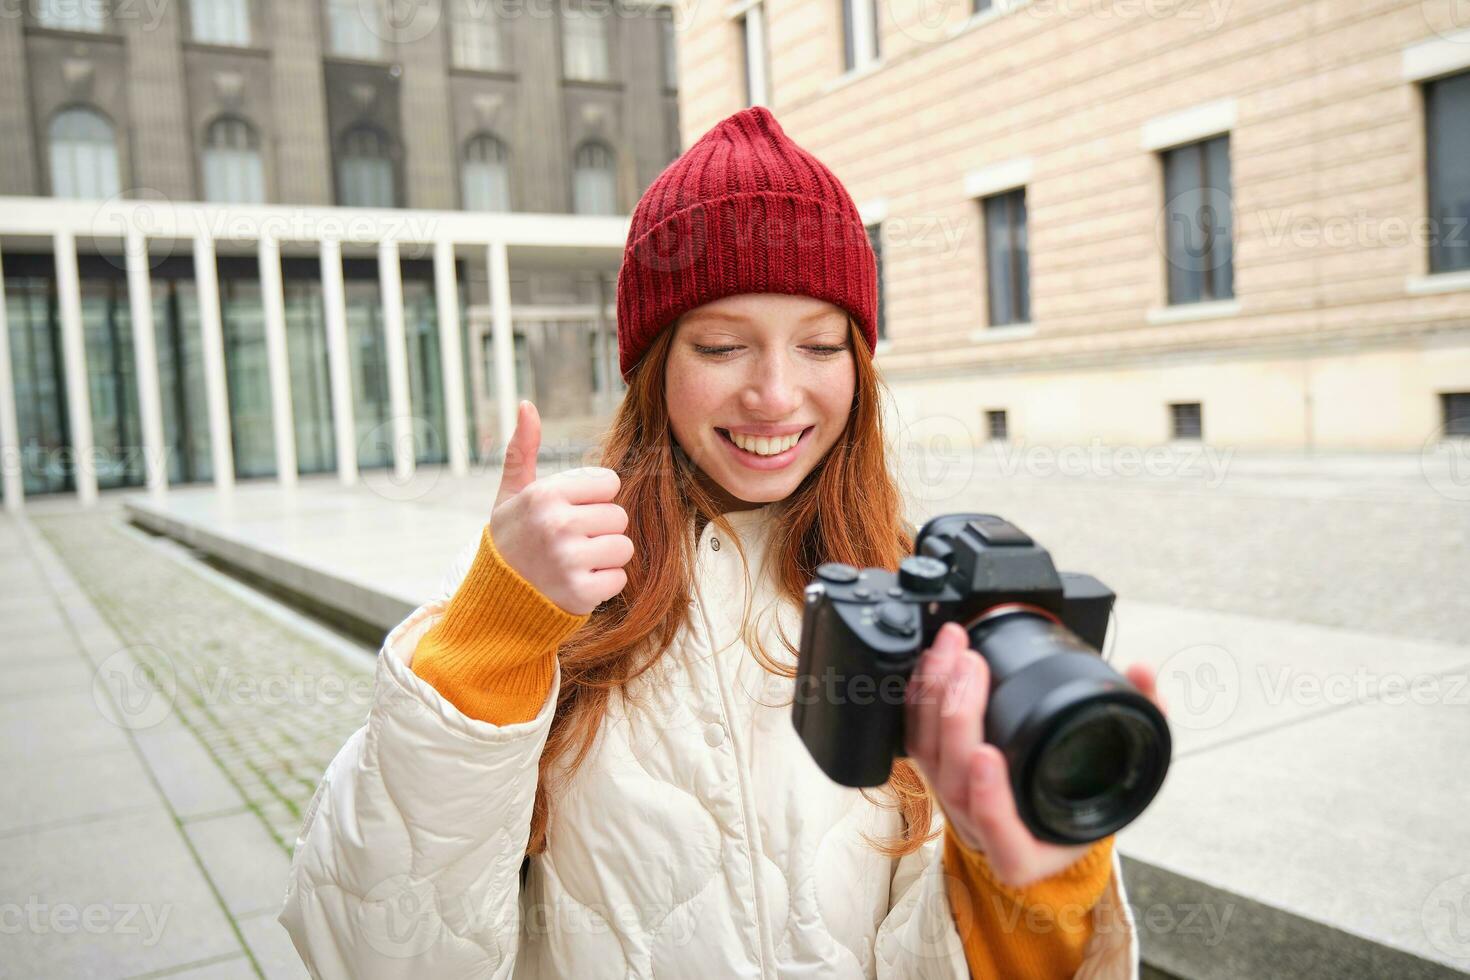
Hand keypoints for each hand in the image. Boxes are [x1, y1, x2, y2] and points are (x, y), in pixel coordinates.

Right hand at [490, 401, 633, 615]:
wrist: (495, 598)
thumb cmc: (511, 540)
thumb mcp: (511, 494)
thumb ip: (523, 450)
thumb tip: (526, 404)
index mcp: (544, 494)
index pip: (609, 483)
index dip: (595, 498)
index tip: (572, 512)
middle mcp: (557, 524)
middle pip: (618, 515)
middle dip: (600, 529)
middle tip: (572, 541)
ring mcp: (569, 559)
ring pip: (624, 547)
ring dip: (605, 557)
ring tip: (577, 561)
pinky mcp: (581, 592)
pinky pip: (619, 578)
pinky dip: (603, 583)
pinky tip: (578, 582)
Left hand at [904, 622, 1162, 888]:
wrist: (1050, 814)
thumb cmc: (1088, 794)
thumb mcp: (1125, 768)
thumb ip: (1142, 719)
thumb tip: (1144, 671)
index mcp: (1030, 851)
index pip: (1002, 837)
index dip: (988, 800)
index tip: (987, 756)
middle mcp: (984, 831)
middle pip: (953, 782)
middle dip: (956, 718)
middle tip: (970, 667)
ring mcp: (954, 801)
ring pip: (929, 757)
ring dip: (934, 698)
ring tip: (951, 651)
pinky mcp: (937, 772)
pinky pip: (916, 739)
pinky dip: (919, 699)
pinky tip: (932, 663)